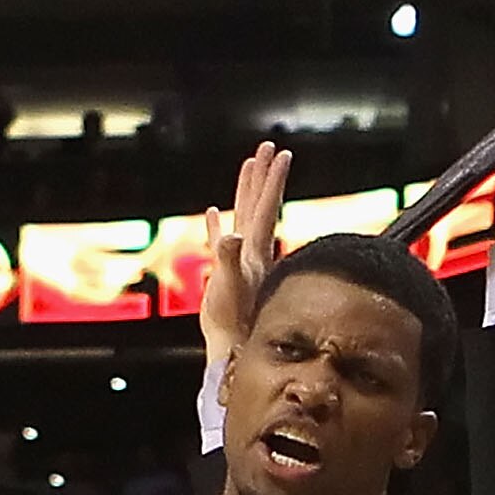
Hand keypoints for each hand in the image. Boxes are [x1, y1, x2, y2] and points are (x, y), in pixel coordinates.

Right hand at [199, 140, 291, 363]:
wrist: (231, 347)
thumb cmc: (230, 322)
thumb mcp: (227, 287)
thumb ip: (228, 260)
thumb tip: (230, 235)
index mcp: (253, 250)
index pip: (264, 207)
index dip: (271, 179)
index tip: (281, 152)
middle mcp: (251, 251)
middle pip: (258, 204)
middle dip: (262, 175)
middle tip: (269, 146)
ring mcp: (241, 261)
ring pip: (243, 216)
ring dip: (244, 191)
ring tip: (248, 167)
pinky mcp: (226, 273)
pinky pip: (221, 239)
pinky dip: (217, 223)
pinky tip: (214, 213)